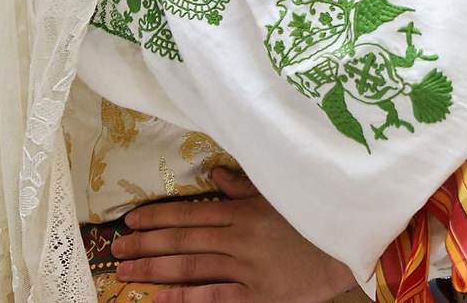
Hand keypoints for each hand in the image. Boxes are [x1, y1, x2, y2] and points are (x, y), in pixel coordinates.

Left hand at [113, 167, 359, 302]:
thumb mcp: (280, 193)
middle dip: (145, 246)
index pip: (189, 214)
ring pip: (191, 268)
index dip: (156, 218)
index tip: (129, 222)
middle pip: (182, 241)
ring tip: (127, 272)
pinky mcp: (259, 295)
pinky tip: (162, 298)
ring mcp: (247, 269)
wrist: (352, 243)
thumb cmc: (315, 215)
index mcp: (242, 212)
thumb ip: (244, 186)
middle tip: (115, 252)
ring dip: (155, 270)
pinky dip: (186, 298)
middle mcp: (238, 239)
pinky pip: (216, 297)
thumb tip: (214, 176)